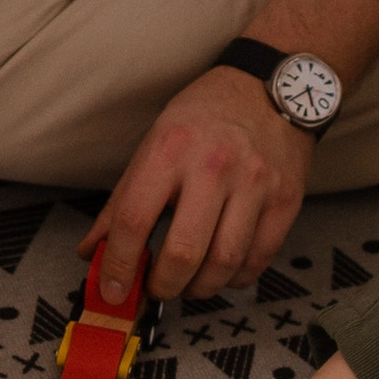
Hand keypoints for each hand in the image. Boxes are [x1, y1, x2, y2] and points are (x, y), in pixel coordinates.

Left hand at [83, 67, 311, 304]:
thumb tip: (93, 250)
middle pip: (183, 252)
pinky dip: (234, 278)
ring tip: (188, 283)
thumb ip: (122, 201)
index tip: (113, 290)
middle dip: (163, 286)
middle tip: (156, 288)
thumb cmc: (205, 115)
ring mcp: (254, 185)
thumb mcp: (154, 142)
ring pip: (223, 263)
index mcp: (170, 148)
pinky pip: (258, 260)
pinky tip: (222, 271)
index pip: (134, 219)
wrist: (268, 88)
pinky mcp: (285, 200)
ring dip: (199, 288)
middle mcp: (214, 166)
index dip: (118, 265)